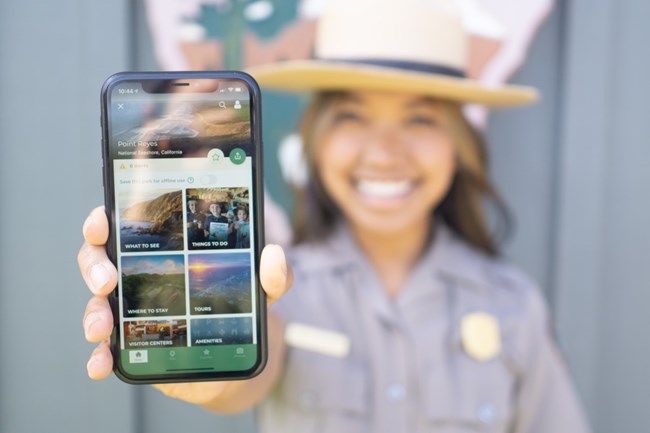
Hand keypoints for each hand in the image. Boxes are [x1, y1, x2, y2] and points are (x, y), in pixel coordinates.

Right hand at [78, 206, 291, 403]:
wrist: (235, 356)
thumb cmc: (239, 309)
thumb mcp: (261, 290)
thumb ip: (272, 275)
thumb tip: (273, 254)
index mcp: (162, 250)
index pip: (124, 227)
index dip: (104, 221)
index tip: (103, 220)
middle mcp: (138, 277)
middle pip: (99, 261)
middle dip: (94, 266)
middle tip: (107, 279)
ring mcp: (130, 312)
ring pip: (97, 304)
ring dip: (93, 313)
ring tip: (103, 326)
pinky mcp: (132, 346)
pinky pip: (105, 350)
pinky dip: (98, 357)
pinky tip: (100, 363)